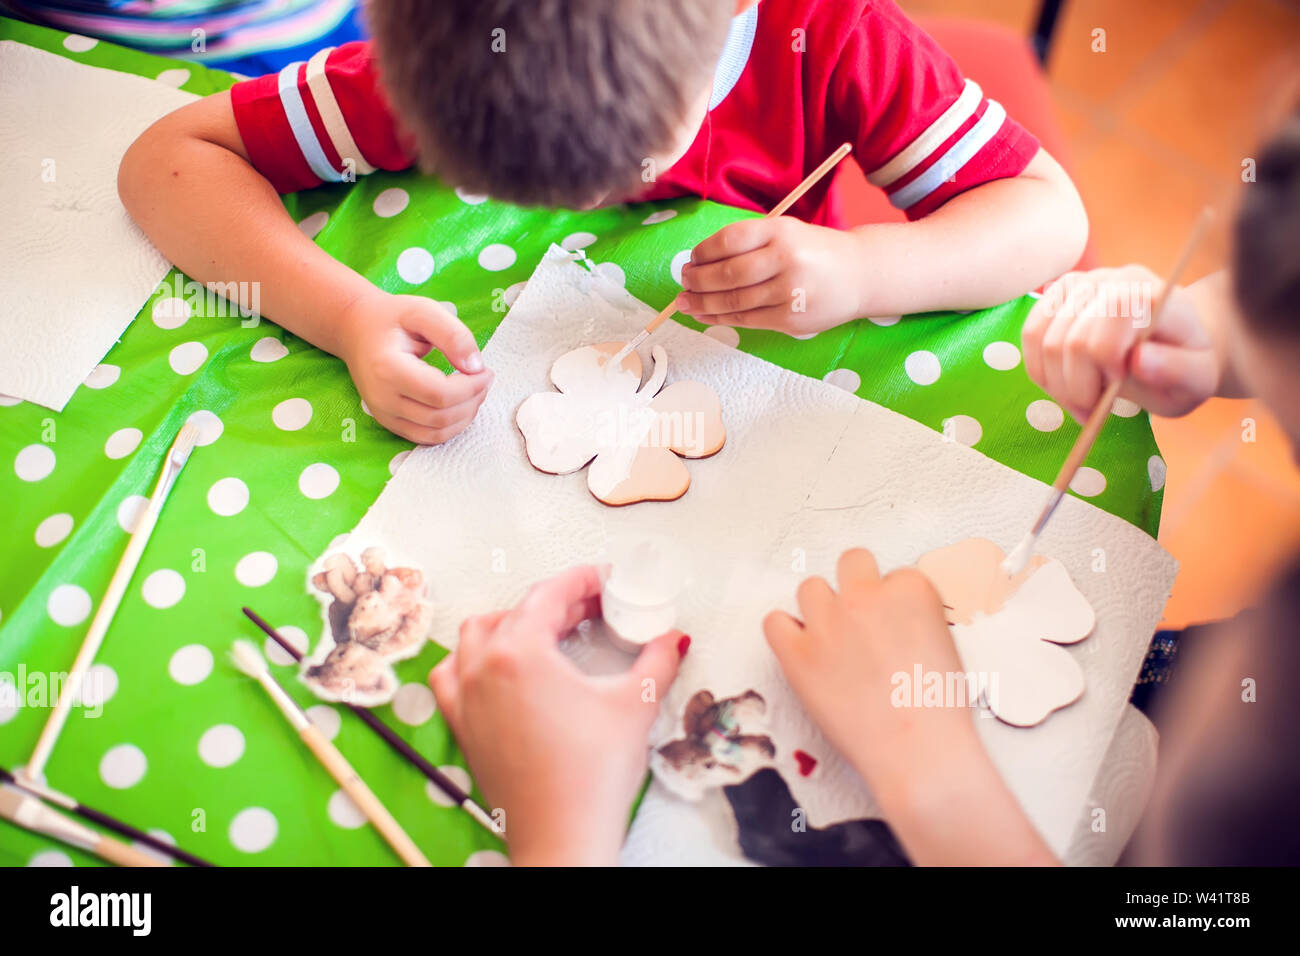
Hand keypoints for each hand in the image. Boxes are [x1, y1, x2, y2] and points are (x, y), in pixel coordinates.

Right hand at [338, 291, 493, 443]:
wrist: (356, 328)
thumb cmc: (391, 318)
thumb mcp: (423, 311)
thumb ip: (453, 335)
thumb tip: (476, 367)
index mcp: (388, 369)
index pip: (440, 394)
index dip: (471, 387)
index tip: (486, 371)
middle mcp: (382, 398)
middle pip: (441, 417)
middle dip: (472, 401)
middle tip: (484, 379)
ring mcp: (384, 414)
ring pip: (436, 433)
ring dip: (465, 417)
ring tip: (475, 392)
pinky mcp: (389, 423)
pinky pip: (426, 437)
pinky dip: (450, 426)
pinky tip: (460, 405)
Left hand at [429, 566, 683, 865]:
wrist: (562, 837)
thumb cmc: (590, 776)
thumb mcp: (636, 706)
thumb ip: (658, 661)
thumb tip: (673, 639)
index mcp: (521, 652)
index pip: (549, 594)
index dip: (581, 580)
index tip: (603, 579)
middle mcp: (483, 668)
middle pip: (516, 611)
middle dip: (555, 603)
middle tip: (593, 610)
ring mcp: (466, 697)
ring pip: (475, 636)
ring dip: (510, 624)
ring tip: (547, 634)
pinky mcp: (463, 726)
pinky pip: (451, 676)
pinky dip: (471, 661)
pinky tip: (497, 669)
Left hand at [674, 217, 865, 335]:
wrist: (859, 275)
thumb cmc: (813, 252)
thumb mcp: (785, 233)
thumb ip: (747, 243)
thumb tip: (699, 264)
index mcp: (780, 232)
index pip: (729, 241)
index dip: (703, 252)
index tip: (692, 259)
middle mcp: (785, 260)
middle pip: (727, 274)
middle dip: (697, 280)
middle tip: (684, 282)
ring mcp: (788, 292)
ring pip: (732, 301)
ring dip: (701, 303)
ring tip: (685, 301)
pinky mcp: (789, 319)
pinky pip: (745, 320)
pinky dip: (718, 319)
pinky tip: (704, 315)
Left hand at [766, 549, 1059, 865]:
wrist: (918, 750)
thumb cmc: (938, 707)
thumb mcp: (944, 644)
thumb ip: (914, 617)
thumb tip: (890, 618)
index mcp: (910, 590)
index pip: (894, 576)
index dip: (893, 604)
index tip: (893, 627)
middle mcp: (866, 596)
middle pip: (851, 561)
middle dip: (855, 585)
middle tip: (859, 620)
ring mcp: (828, 622)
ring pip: (810, 587)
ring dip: (819, 608)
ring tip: (832, 640)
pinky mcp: (796, 652)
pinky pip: (774, 621)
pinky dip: (784, 632)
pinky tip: (800, 649)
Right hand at [1021, 265, 1220, 420]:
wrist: (1172, 342)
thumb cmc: (1184, 364)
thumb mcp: (1197, 379)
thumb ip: (1177, 370)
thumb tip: (1141, 360)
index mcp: (1155, 295)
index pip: (1114, 312)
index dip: (1106, 358)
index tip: (1116, 387)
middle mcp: (1114, 279)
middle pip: (1071, 337)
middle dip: (1076, 386)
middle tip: (1093, 410)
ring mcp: (1081, 283)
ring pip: (1043, 339)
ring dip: (1056, 383)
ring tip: (1080, 400)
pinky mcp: (1057, 295)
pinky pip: (1030, 333)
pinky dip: (1040, 369)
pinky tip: (1062, 385)